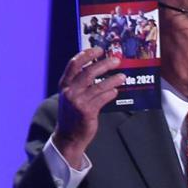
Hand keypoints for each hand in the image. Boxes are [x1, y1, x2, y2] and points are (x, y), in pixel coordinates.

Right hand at [53, 47, 125, 168]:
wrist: (68, 137)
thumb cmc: (72, 115)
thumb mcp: (70, 96)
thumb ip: (79, 83)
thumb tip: (97, 68)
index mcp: (64, 85)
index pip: (74, 64)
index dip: (87, 55)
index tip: (98, 49)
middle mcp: (69, 91)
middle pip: (88, 72)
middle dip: (104, 64)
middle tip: (116, 60)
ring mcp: (78, 102)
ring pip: (99, 85)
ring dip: (113, 79)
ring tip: (122, 76)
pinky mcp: (87, 112)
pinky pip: (103, 98)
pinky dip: (111, 93)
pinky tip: (116, 91)